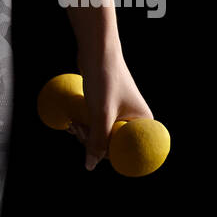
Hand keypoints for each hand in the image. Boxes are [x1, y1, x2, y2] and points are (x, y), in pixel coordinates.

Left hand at [70, 41, 153, 169]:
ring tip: (73, 124)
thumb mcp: (101, 114)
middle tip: (77, 129)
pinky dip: (85, 125)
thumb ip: (97, 142)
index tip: (91, 143)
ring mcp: (120, 113)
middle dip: (91, 141)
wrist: (97, 50)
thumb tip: (90, 166)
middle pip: (112, 144)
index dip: (107, 153)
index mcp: (143, 123)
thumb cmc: (104, 79)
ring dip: (85, 134)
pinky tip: (72, 122)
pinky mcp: (107, 107)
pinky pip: (96, 124)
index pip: (126, 152)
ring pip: (101, 135)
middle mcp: (135, 120)